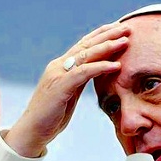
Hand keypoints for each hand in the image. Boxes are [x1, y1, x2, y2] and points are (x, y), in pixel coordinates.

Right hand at [5, 22, 129, 157]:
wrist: (33, 131)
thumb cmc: (52, 116)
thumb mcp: (69, 94)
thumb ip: (80, 81)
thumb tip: (96, 73)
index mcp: (61, 67)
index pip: (83, 45)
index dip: (101, 35)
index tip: (119, 29)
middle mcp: (58, 66)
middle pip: (86, 45)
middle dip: (108, 35)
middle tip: (127, 29)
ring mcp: (58, 74)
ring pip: (86, 55)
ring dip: (107, 46)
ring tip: (125, 41)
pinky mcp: (60, 86)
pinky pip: (83, 72)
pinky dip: (101, 67)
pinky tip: (116, 65)